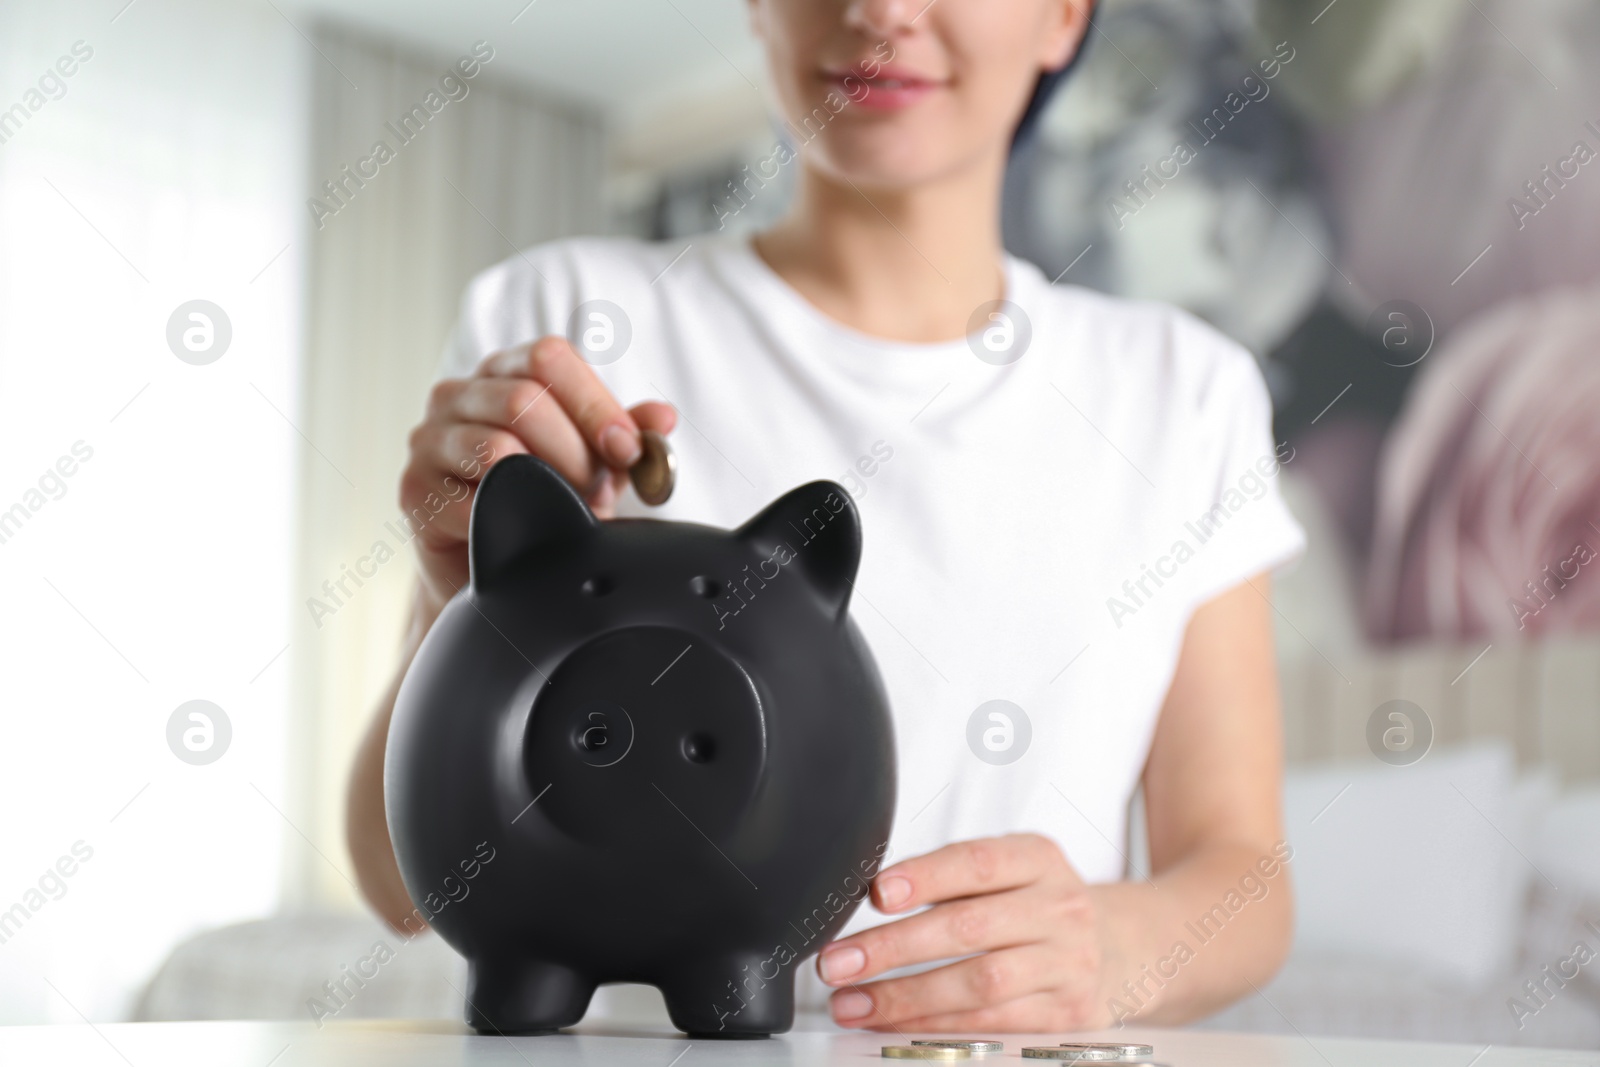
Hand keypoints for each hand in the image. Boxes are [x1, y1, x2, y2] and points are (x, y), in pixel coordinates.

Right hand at [400, 336, 675, 611]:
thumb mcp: (592, 463)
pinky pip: (472, 498)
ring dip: (548, 485)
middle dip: (575, 453)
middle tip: (596, 491)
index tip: (627, 449)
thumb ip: (625, 436)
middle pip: (523, 400)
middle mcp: (457, 395)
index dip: (595, 404)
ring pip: (498, 446)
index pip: (548, 358)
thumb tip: (663, 417)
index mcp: (502, 373)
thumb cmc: (540, 502)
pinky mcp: (414, 491)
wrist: (487, 565)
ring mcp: (428, 440)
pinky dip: (513, 516)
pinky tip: (525, 527)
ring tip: (566, 510)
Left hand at [815, 834, 1110, 1031]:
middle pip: (969, 928)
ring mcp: (1068, 962)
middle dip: (893, 947)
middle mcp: (1059, 907)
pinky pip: (992, 1021)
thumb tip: (874, 896)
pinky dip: (936, 1025)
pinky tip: (895, 1022)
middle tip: (838, 961)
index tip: (876, 892)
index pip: (977, 863)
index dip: (925, 877)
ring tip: (851, 1002)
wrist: (1126, 946)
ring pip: (979, 982)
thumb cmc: (1042, 904)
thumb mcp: (1014, 870)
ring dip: (906, 996)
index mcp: (1038, 859)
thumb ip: (954, 877)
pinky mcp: (1068, 1012)